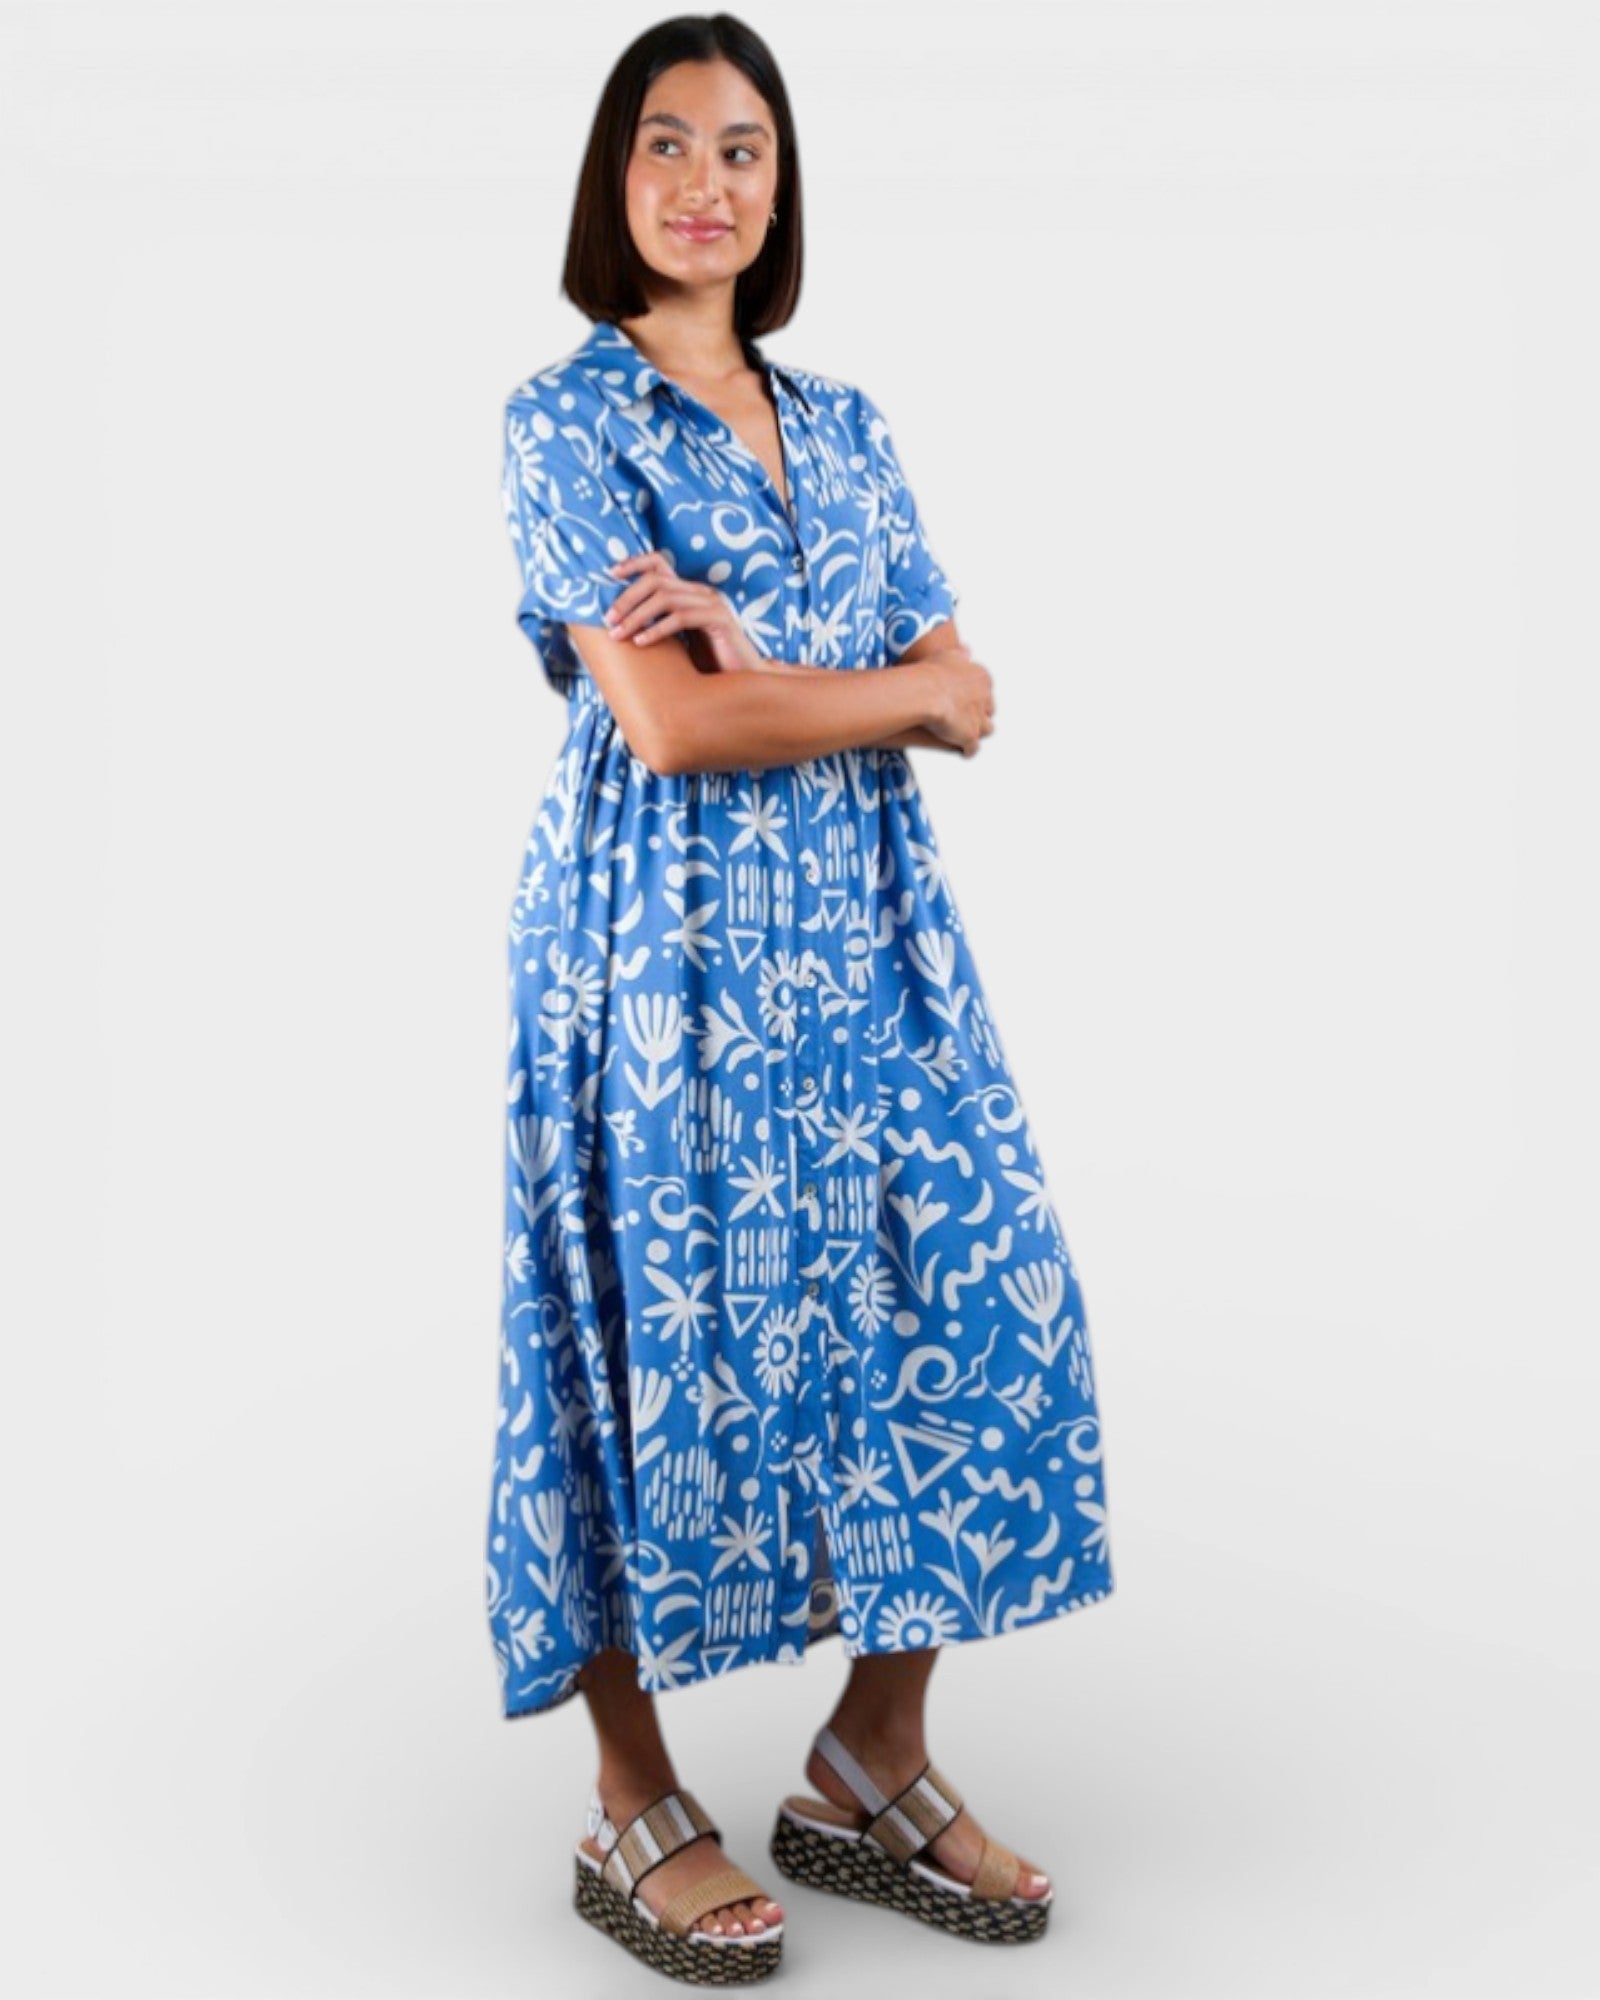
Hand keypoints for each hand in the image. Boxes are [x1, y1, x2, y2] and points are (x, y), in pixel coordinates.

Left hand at [603, 553, 763, 673]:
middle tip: (608, 620)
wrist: (745, 683)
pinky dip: (657, 629)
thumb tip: (619, 625)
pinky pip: (682, 618)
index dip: (634, 563)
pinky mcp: (720, 621)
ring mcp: (713, 604)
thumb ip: (658, 626)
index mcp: (691, 593)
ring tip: (618, 635)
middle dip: (627, 598)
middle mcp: (702, 593)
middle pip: (656, 580)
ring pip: (665, 598)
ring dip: (636, 616)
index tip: (610, 574)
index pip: (659, 563)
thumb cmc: (709, 666)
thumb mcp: (679, 642)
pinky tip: (642, 643)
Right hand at [915, 644, 996, 757]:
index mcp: (983, 679)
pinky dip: (968, 750)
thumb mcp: (948, 654)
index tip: (963, 699)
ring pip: (986, 729)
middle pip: (989, 709)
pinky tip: (962, 751)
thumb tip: (967, 650)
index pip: (985, 690)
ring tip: (965, 735)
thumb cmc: (930, 671)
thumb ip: (960, 654)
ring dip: (977, 731)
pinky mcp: (970, 736)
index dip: (974, 696)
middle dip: (979, 713)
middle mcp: (986, 698)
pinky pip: (972, 748)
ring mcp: (979, 719)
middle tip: (965, 717)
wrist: (924, 692)